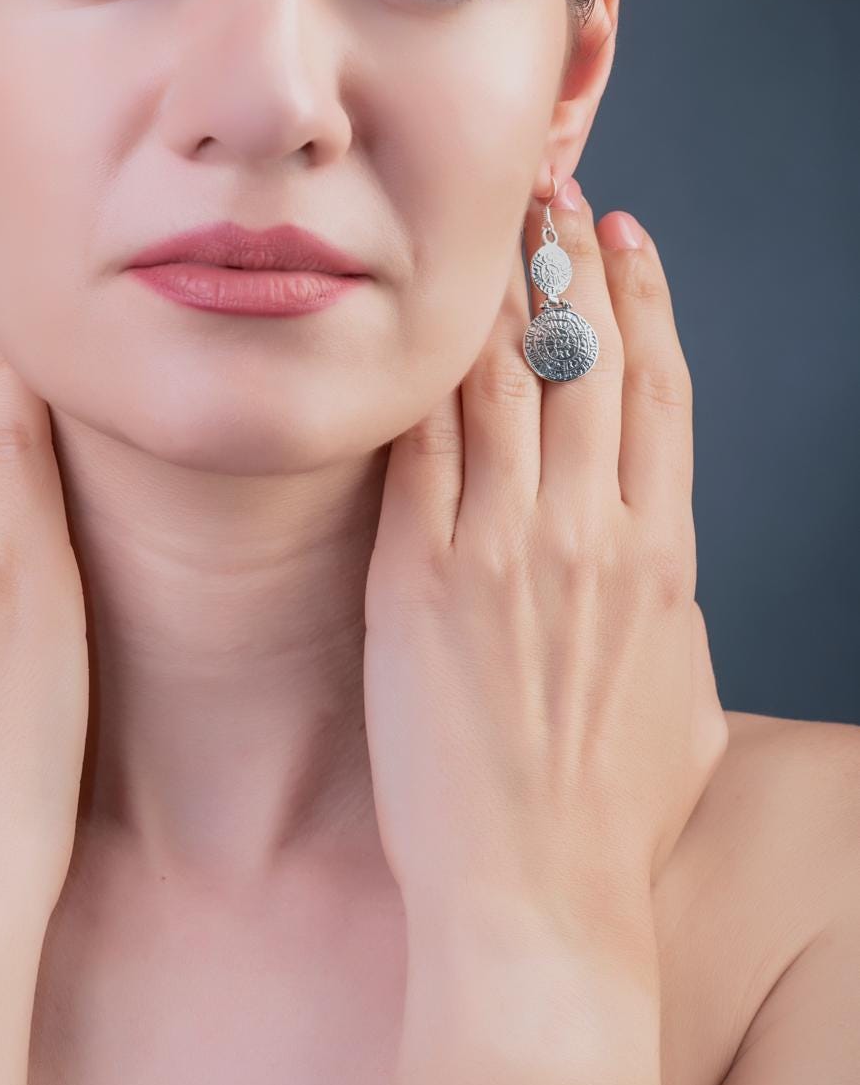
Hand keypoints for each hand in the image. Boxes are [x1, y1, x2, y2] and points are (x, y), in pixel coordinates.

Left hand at [362, 184, 727, 953]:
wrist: (538, 895)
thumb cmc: (608, 813)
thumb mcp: (676, 692)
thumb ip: (663, 602)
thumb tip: (653, 552)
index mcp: (661, 556)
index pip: (660, 389)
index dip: (646, 296)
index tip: (628, 233)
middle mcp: (590, 533)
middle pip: (587, 358)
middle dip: (568, 257)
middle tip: (547, 189)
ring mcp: (503, 548)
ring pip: (507, 380)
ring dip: (495, 291)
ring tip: (483, 227)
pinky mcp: (420, 574)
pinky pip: (421, 444)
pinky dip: (421, 373)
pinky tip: (408, 322)